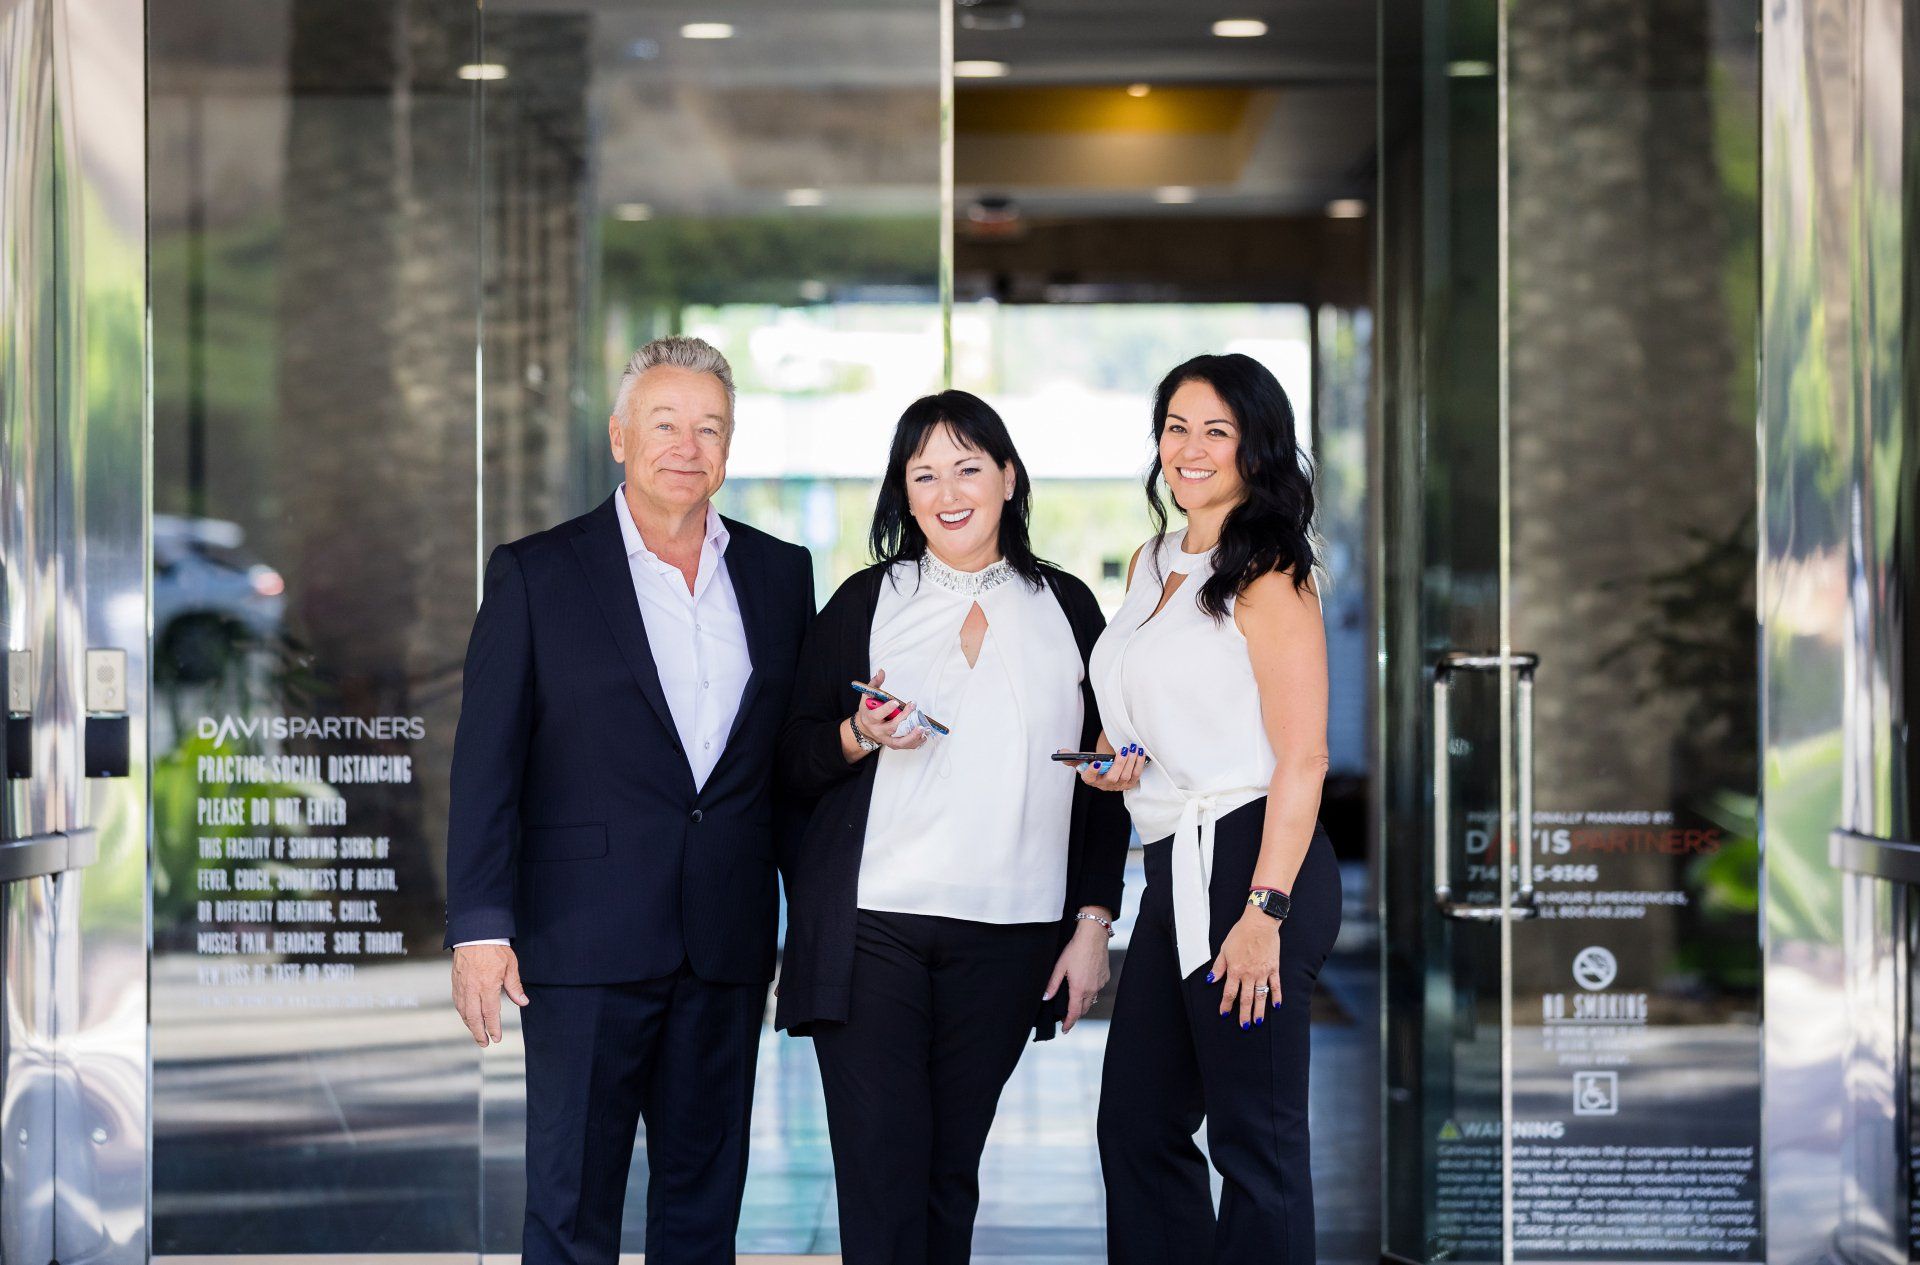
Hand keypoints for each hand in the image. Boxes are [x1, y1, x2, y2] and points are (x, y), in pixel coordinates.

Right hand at [452, 943, 528, 1045]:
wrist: (475, 934)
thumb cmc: (495, 948)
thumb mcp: (510, 966)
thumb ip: (515, 986)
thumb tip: (523, 1002)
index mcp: (487, 986)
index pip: (490, 1013)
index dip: (493, 1028)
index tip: (496, 1038)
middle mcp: (472, 989)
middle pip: (474, 1017)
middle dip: (479, 1032)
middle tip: (484, 1043)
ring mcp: (462, 986)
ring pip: (464, 1012)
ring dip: (470, 1025)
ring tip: (477, 1033)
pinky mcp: (456, 982)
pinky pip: (458, 1002)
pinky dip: (462, 1013)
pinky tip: (467, 1017)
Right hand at [854, 668, 929, 750]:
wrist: (865, 727)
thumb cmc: (869, 709)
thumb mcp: (867, 696)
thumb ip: (875, 684)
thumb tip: (882, 672)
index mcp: (870, 718)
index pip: (877, 715)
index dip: (886, 709)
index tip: (895, 702)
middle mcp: (878, 730)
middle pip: (891, 727)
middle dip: (903, 718)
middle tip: (913, 707)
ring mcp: (886, 739)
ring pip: (899, 742)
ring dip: (911, 736)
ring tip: (922, 728)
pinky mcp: (892, 744)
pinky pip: (904, 746)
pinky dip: (914, 742)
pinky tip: (923, 736)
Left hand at [1044, 914, 1112, 1032]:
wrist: (1093, 936)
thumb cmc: (1076, 949)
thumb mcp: (1060, 967)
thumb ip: (1052, 984)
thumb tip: (1045, 998)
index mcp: (1079, 988)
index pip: (1074, 1013)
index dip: (1069, 1023)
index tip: (1065, 1029)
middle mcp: (1091, 989)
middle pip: (1084, 1009)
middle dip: (1076, 1015)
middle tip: (1067, 1017)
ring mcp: (1100, 984)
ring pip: (1091, 999)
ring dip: (1083, 1003)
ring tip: (1075, 1001)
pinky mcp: (1105, 977)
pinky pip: (1097, 989)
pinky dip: (1090, 991)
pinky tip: (1085, 983)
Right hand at [1074, 744, 1144, 791]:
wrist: (1108, 770)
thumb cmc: (1095, 764)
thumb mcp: (1082, 761)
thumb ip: (1072, 757)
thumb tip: (1062, 753)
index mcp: (1091, 779)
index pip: (1089, 777)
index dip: (1092, 771)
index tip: (1096, 762)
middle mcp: (1104, 785)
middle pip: (1112, 777)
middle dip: (1119, 763)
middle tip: (1123, 750)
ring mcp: (1118, 786)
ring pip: (1125, 776)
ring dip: (1130, 761)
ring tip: (1132, 748)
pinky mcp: (1129, 784)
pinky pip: (1135, 775)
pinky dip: (1138, 763)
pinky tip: (1139, 752)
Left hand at [1207, 908, 1280, 1029]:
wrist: (1259, 923)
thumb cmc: (1240, 934)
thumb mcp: (1224, 949)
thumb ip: (1218, 967)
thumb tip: (1211, 980)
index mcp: (1235, 970)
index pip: (1229, 993)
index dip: (1226, 1005)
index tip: (1224, 1014)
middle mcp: (1249, 974)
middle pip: (1246, 999)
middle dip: (1244, 1014)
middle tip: (1244, 1026)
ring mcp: (1263, 972)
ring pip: (1261, 996)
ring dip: (1259, 1010)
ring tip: (1258, 1022)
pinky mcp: (1274, 968)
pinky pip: (1276, 986)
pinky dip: (1276, 996)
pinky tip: (1276, 1006)